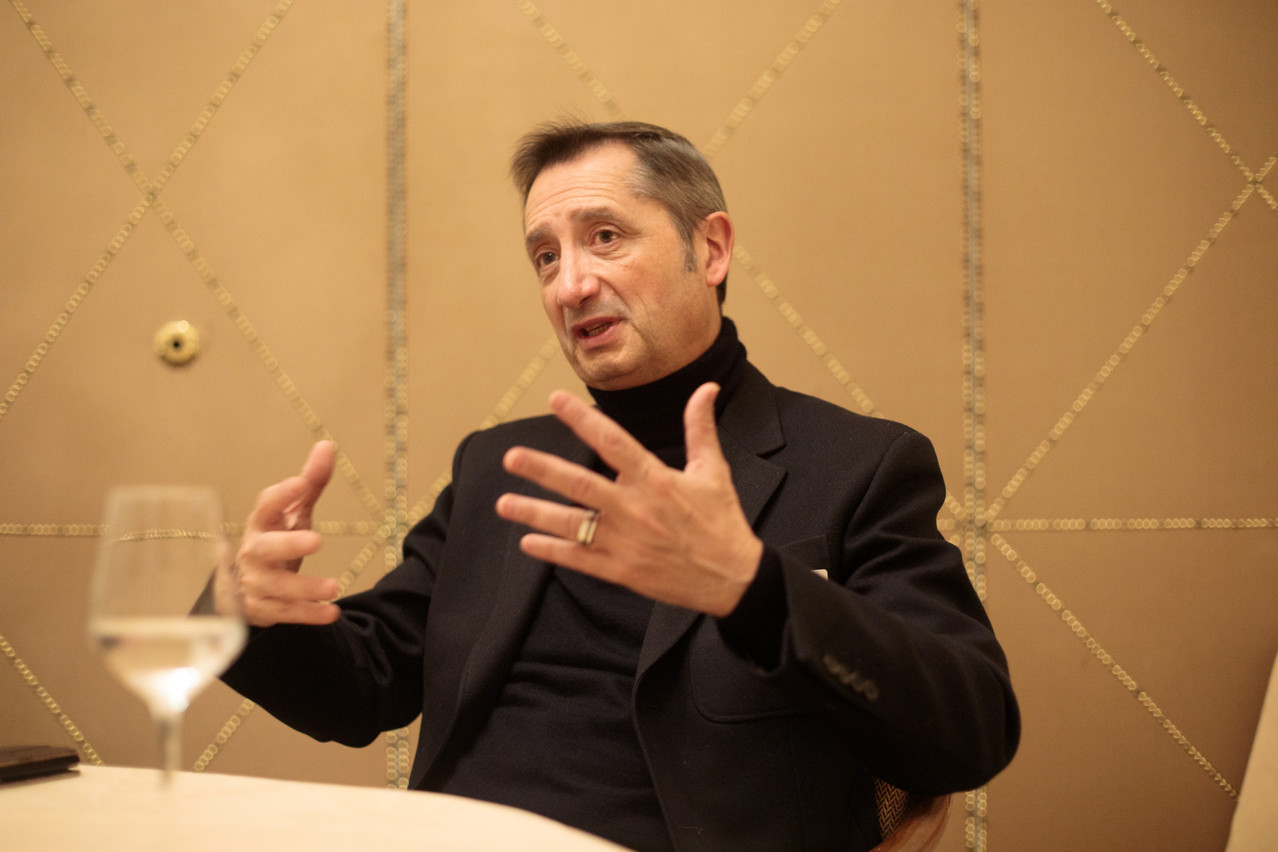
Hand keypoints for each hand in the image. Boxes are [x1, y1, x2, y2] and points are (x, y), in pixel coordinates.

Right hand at [216, 441, 340, 626]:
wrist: (242, 587)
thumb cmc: (276, 539)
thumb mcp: (293, 512)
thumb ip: (310, 483)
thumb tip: (327, 445)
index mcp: (263, 523)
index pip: (266, 506)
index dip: (281, 494)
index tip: (300, 484)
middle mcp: (254, 552)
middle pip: (266, 549)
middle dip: (288, 544)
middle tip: (316, 541)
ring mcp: (255, 583)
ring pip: (277, 587)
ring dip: (305, 588)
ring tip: (335, 586)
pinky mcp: (261, 609)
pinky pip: (284, 613)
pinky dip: (308, 614)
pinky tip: (331, 612)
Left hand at [496, 383, 762, 615]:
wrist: (733, 579)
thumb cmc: (722, 522)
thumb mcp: (713, 471)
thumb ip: (700, 428)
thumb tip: (706, 388)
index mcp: (656, 480)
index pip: (613, 442)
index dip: (582, 420)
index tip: (556, 400)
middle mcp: (635, 509)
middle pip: (580, 484)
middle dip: (542, 469)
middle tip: (511, 457)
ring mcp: (625, 542)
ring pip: (571, 525)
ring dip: (534, 513)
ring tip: (503, 503)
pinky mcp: (621, 570)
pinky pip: (579, 559)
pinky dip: (552, 551)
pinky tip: (528, 542)